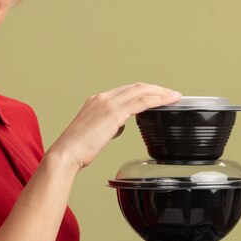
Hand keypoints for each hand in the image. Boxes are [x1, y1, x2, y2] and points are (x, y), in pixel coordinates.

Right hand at [49, 83, 180, 170]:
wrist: (66, 153)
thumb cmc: (77, 149)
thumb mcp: (94, 133)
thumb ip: (108, 126)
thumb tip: (118, 126)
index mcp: (96, 101)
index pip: (126, 90)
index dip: (144, 91)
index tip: (157, 96)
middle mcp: (102, 98)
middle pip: (136, 86)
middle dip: (156, 89)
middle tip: (171, 94)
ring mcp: (108, 103)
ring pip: (141, 91)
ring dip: (160, 92)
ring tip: (174, 97)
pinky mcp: (114, 113)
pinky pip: (141, 101)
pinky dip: (157, 99)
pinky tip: (167, 102)